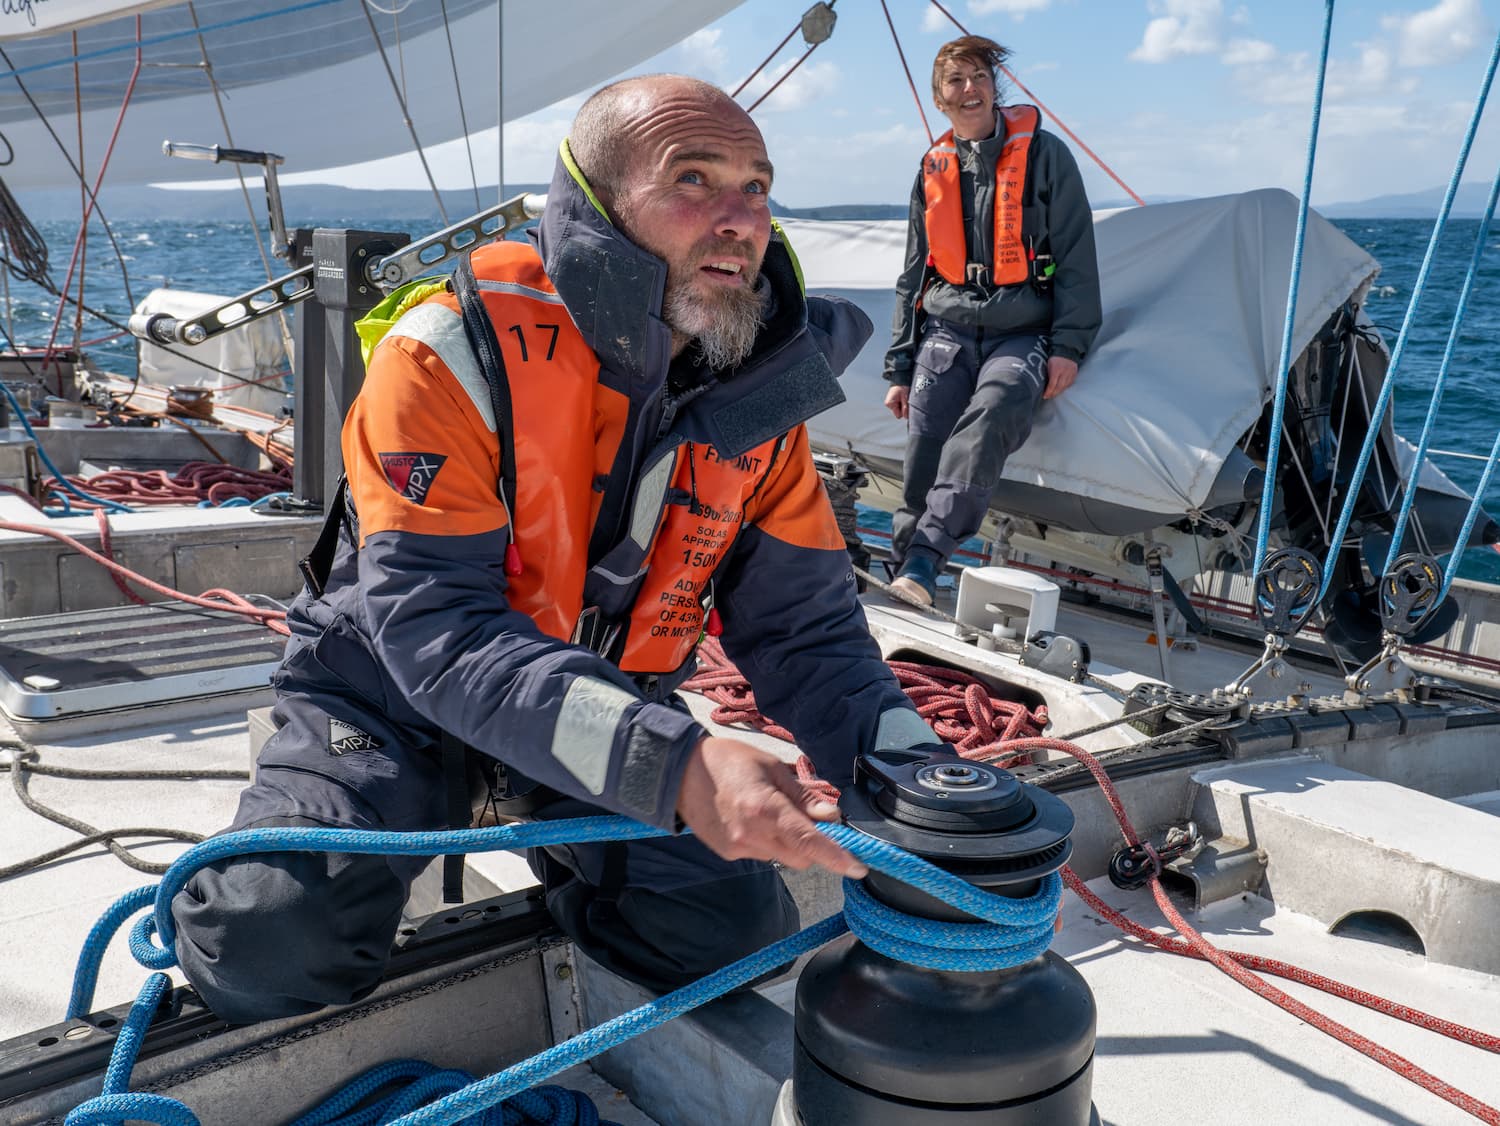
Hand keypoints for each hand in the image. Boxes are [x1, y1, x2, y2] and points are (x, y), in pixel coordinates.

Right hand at [675, 737, 867, 877]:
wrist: (680, 773)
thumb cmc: (729, 761)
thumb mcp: (772, 767)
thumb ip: (803, 795)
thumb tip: (832, 815)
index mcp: (766, 808)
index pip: (809, 841)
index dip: (836, 857)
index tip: (858, 867)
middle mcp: (752, 835)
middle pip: (801, 857)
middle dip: (811, 844)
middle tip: (805, 817)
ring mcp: (738, 848)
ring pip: (782, 857)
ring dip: (788, 842)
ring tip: (768, 811)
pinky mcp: (728, 854)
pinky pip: (762, 855)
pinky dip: (767, 842)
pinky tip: (751, 820)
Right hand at [884, 385, 909, 419]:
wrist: (899, 381)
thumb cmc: (902, 388)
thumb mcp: (905, 398)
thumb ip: (905, 407)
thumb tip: (906, 417)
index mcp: (890, 404)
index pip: (899, 415)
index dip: (904, 412)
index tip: (906, 405)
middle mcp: (888, 405)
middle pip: (898, 413)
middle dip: (903, 408)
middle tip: (905, 400)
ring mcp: (889, 404)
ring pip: (898, 410)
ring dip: (902, 406)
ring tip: (903, 398)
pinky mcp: (890, 402)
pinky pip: (897, 407)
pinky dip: (900, 404)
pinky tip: (901, 398)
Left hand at [1043, 356, 1077, 399]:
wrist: (1066, 350)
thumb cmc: (1054, 358)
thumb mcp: (1048, 364)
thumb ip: (1047, 374)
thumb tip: (1042, 384)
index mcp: (1056, 369)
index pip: (1052, 384)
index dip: (1048, 392)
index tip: (1044, 396)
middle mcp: (1064, 372)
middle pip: (1059, 387)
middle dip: (1053, 394)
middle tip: (1048, 397)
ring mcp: (1071, 373)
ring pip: (1065, 386)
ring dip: (1059, 392)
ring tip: (1053, 394)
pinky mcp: (1074, 374)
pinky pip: (1070, 384)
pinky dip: (1064, 388)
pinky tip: (1060, 389)